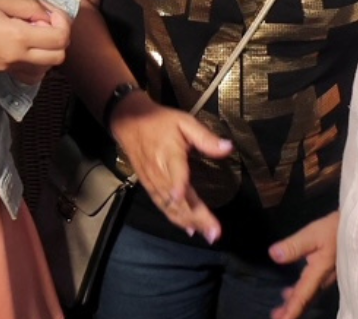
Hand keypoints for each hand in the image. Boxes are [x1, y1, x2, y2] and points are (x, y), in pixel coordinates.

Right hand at [0, 0, 69, 74]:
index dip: (62, 22)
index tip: (50, 12)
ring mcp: (8, 68)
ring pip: (46, 68)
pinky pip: (29, 74)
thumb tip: (46, 14)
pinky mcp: (0, 72)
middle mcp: (17, 57)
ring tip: (32, 35)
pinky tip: (23, 48)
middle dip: (58, 38)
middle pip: (58, 57)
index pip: (60, 38)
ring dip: (47, 52)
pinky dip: (35, 64)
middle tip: (44, 22)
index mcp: (18, 37)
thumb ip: (28, 6)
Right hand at [108, 95, 232, 241]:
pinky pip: (162, 206)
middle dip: (195, 216)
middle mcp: (159, 172)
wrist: (129, 122)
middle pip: (176, 198)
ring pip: (170, 206)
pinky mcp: (149, 187)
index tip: (183, 198)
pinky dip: (176, 219)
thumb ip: (205, 137)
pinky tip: (189, 229)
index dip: (178, 185)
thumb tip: (229, 147)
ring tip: (207, 235)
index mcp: (168, 154)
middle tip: (214, 233)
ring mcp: (153, 182)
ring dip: (188, 222)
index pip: (174, 172)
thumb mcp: (184, 122)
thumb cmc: (160, 122)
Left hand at [268, 211, 338, 318]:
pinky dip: (301, 294)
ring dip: (296, 303)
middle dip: (292, 310)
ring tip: (282, 310)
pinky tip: (292, 292)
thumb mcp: (313, 234)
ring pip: (310, 295)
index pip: (302, 296)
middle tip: (277, 318)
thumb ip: (294, 246)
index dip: (291, 310)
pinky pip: (313, 288)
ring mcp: (327, 276)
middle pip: (306, 299)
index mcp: (319, 272)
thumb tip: (273, 255)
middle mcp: (324, 279)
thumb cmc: (335, 229)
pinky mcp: (328, 271)